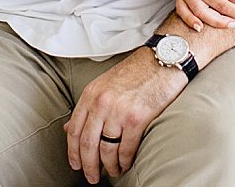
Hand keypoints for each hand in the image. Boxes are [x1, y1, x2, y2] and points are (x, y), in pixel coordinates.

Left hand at [64, 48, 186, 183]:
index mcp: (91, 94)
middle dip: (89, 166)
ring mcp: (119, 111)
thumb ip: (88, 106)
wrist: (164, 59)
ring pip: (107, 150)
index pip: (74, 131)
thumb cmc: (138, 70)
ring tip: (113, 171)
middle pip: (88, 144)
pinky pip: (126, 149)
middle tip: (91, 177)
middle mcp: (102, 103)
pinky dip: (125, 160)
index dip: (73, 153)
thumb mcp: (105, 84)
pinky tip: (126, 163)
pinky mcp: (137, 118)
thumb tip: (70, 128)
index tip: (76, 165)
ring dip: (109, 166)